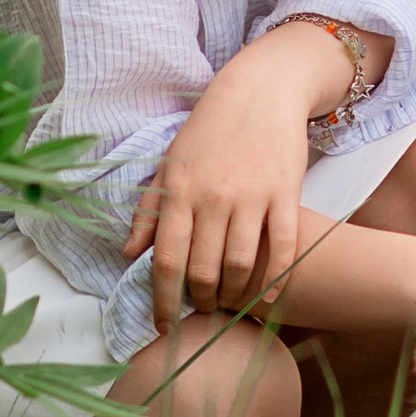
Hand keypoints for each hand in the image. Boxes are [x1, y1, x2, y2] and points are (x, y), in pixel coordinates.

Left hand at [124, 20, 355, 331]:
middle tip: (203, 308)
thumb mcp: (170, 165)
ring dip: (234, 294)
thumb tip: (129, 255)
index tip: (164, 325)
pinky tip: (266, 297)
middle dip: (201, 300)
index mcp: (180, 192)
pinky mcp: (285, 193)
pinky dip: (275, 279)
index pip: (167, 260)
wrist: (260, 91)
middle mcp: (213, 197)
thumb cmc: (209, 130)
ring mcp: (251, 196)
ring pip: (241, 264)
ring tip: (229, 301)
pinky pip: (281, 247)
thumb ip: (150, 212)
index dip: (164, 300)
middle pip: (204, 269)